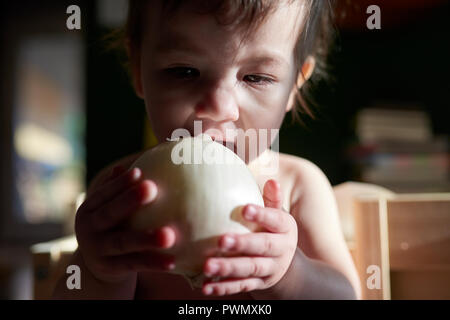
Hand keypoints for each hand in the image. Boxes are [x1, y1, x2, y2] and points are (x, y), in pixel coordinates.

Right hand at [75, 165, 175, 283]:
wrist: (94, 266)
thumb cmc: (111, 226)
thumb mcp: (108, 208)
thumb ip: (120, 188)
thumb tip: (144, 157)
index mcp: (89, 209)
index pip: (103, 194)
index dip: (120, 183)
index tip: (140, 171)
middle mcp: (89, 229)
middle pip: (109, 214)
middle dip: (128, 201)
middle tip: (151, 188)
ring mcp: (98, 251)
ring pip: (123, 243)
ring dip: (146, 239)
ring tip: (170, 235)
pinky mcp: (111, 269)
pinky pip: (134, 265)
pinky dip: (153, 263)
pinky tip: (173, 261)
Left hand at [201, 179, 297, 295]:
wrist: (286, 265)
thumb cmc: (273, 230)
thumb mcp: (277, 215)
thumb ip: (272, 200)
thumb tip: (271, 180)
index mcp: (285, 228)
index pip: (276, 220)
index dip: (262, 215)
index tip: (245, 209)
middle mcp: (281, 250)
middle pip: (263, 247)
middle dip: (243, 244)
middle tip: (222, 240)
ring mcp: (270, 269)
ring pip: (250, 269)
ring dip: (229, 268)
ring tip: (208, 265)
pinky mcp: (258, 284)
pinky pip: (241, 286)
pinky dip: (224, 287)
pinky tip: (206, 286)